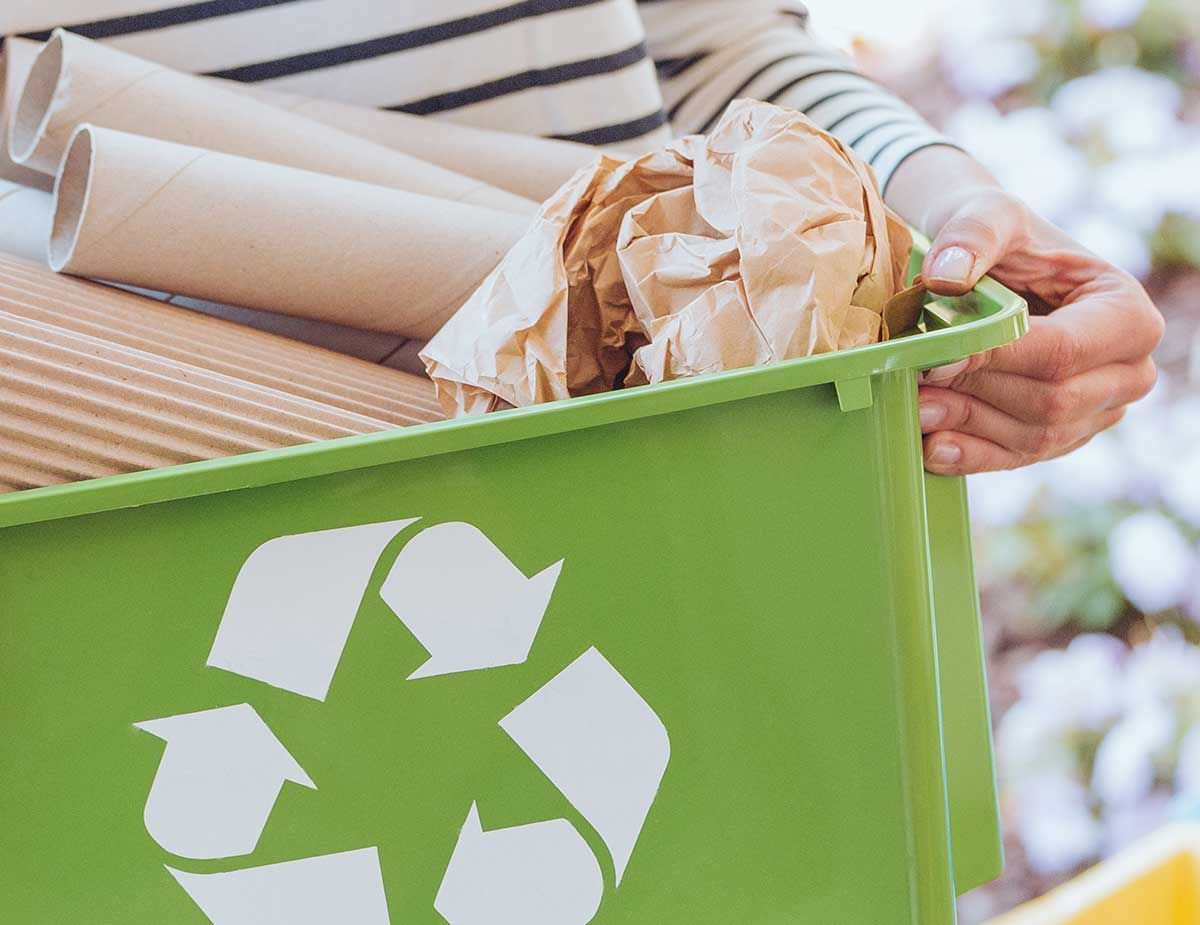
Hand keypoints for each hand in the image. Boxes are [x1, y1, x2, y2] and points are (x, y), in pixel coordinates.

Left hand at [885, 148, 1163, 475]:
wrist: (991, 268)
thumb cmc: (1001, 239)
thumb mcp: (990, 216)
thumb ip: (972, 236)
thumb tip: (946, 276)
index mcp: (1127, 314)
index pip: (1063, 352)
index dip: (998, 359)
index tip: (937, 357)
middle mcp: (1128, 372)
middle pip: (1050, 402)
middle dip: (977, 395)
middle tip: (914, 383)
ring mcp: (1096, 412)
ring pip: (1033, 437)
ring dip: (967, 426)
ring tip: (912, 409)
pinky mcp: (1060, 438)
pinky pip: (1017, 458)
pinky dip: (970, 456)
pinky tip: (929, 447)